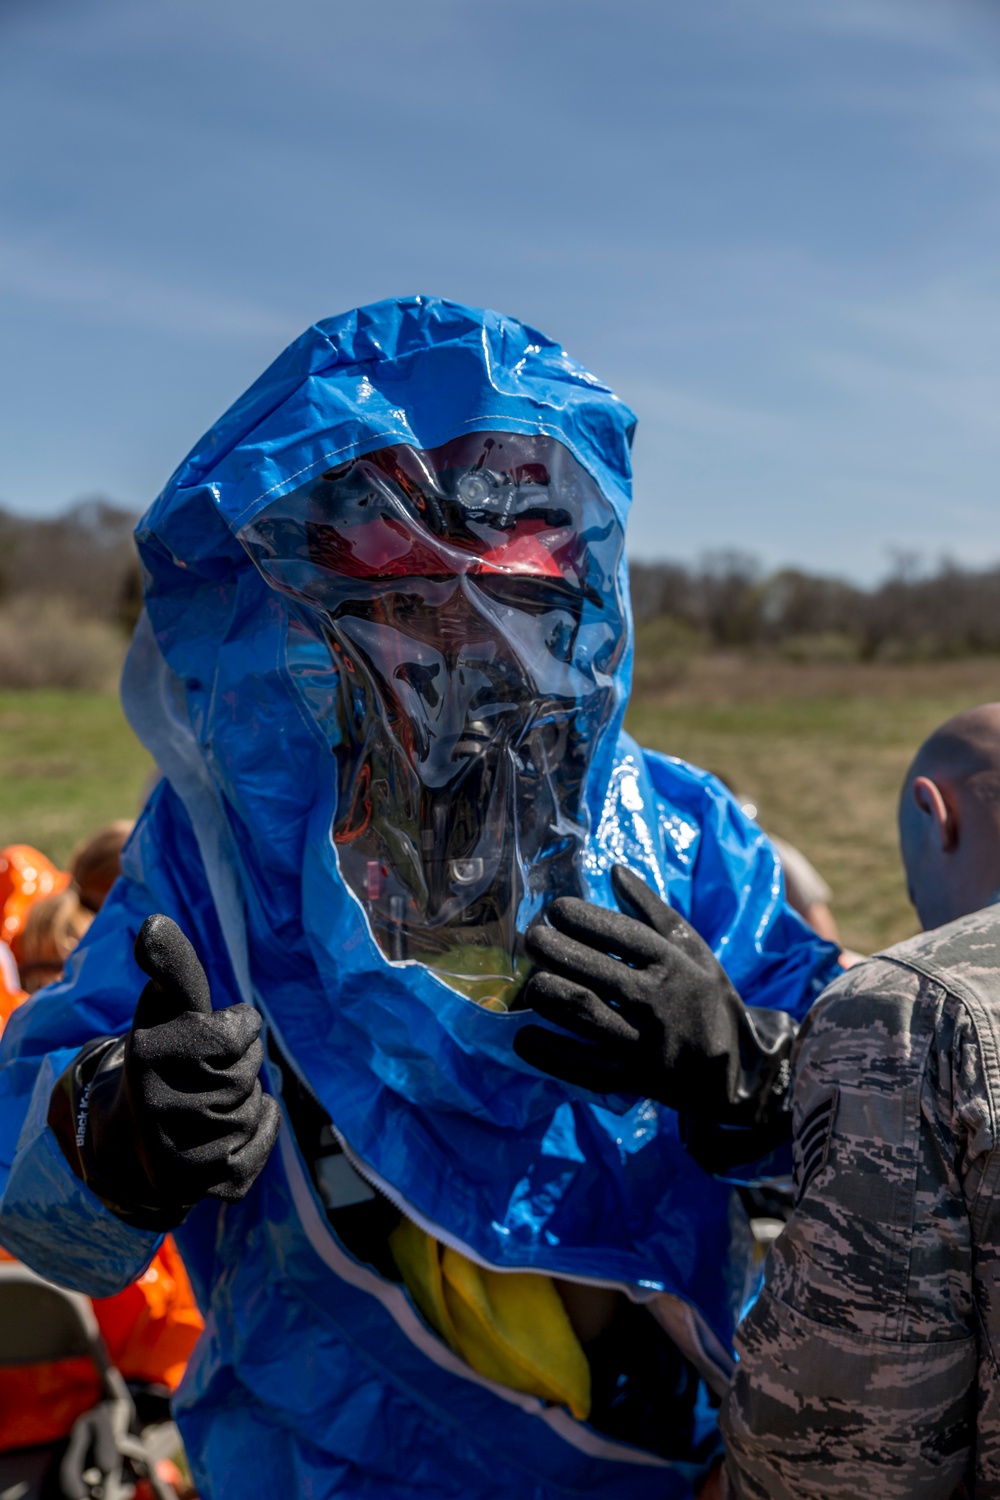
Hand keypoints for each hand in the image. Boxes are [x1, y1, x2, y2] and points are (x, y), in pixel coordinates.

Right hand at [50, 915, 279, 1227]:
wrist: (132, 1137)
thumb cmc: (163, 1054)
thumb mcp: (165, 1008)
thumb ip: (171, 967)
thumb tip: (153, 923)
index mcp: (147, 1054)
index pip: (235, 1033)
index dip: (235, 1027)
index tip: (213, 1030)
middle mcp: (156, 1106)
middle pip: (247, 1072)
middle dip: (239, 1064)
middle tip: (206, 1072)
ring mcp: (178, 1152)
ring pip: (253, 1108)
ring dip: (244, 1099)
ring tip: (206, 1102)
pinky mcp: (203, 1186)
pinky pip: (259, 1144)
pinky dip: (259, 1130)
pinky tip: (229, 1128)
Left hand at [514, 867, 794, 1149]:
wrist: (736, 1068)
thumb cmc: (704, 997)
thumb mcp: (692, 949)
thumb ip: (652, 910)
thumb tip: (614, 870)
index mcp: (673, 964)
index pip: (623, 935)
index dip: (584, 919)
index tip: (554, 910)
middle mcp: (659, 1001)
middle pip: (597, 972)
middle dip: (555, 951)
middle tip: (531, 940)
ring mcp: (645, 1043)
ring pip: (586, 1013)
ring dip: (548, 994)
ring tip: (529, 983)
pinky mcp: (632, 1079)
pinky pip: (583, 1066)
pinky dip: (549, 1052)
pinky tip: (524, 1037)